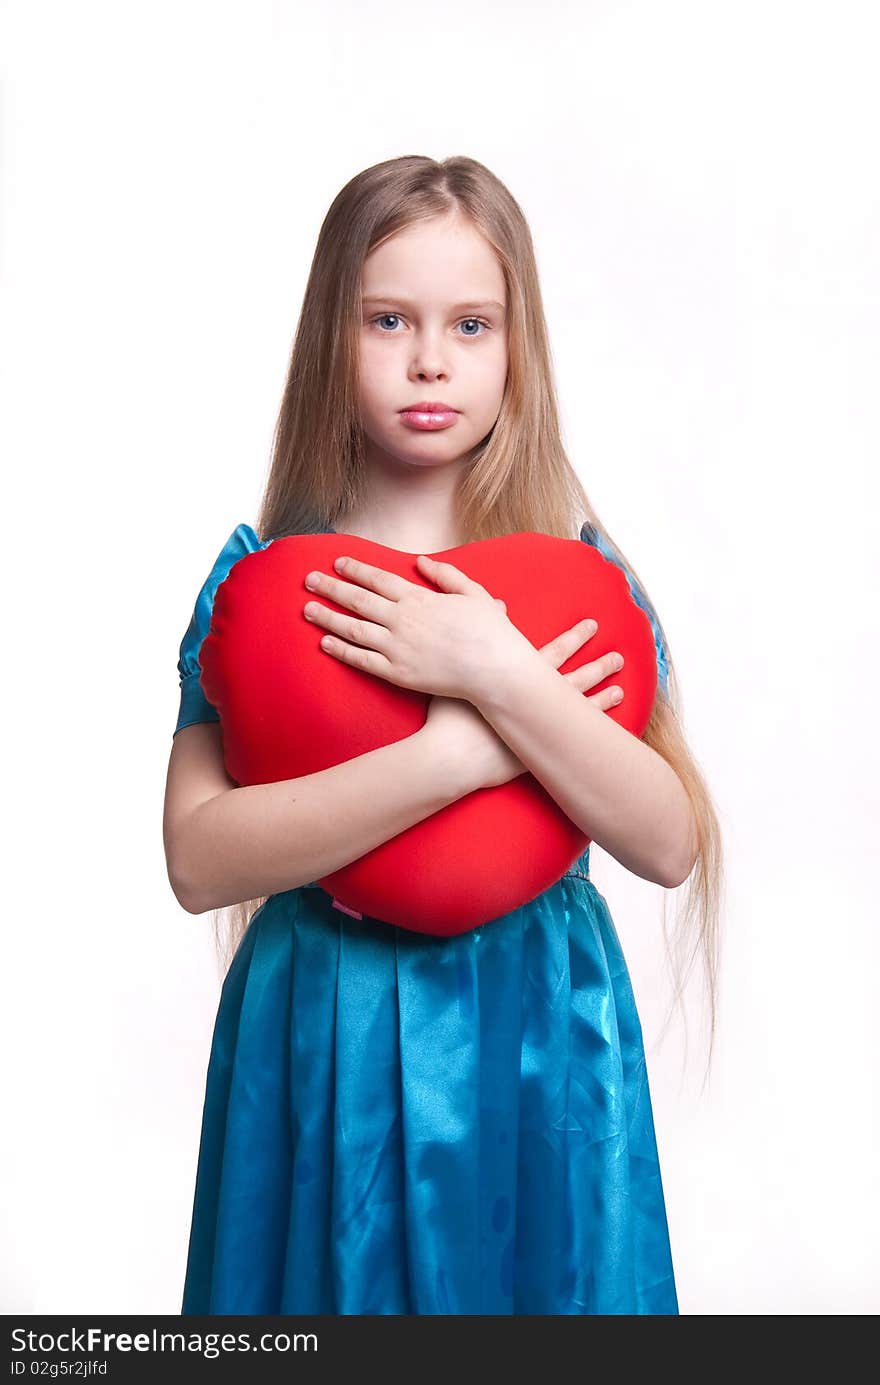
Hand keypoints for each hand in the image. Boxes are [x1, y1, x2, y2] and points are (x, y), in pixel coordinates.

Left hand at [302, 552, 533, 700]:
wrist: (495, 671)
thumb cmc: (491, 632)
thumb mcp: (474, 593)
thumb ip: (446, 574)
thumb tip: (421, 561)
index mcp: (419, 598)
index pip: (377, 579)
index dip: (355, 569)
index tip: (337, 563)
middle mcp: (402, 620)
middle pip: (357, 600)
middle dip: (330, 587)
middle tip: (308, 579)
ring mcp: (397, 647)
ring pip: (353, 629)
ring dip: (328, 617)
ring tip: (307, 609)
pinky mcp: (397, 672)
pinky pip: (362, 660)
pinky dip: (341, 650)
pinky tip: (324, 643)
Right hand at [423, 612, 626, 790]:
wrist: (448, 758)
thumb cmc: (447, 717)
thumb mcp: (457, 672)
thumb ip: (477, 639)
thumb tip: (495, 608)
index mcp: (516, 681)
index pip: (553, 652)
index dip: (574, 638)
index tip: (592, 625)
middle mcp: (533, 703)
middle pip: (575, 679)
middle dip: (598, 666)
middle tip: (619, 657)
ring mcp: (539, 730)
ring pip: (579, 709)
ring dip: (602, 699)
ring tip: (620, 690)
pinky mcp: (537, 755)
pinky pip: (573, 742)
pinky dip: (590, 735)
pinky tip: (607, 733)